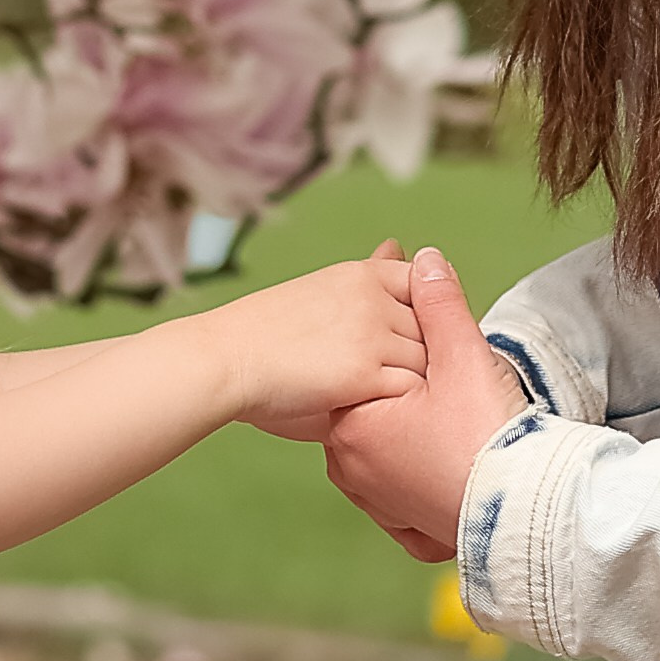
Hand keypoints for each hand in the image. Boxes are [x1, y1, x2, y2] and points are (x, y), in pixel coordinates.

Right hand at [208, 250, 424, 436]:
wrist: (225, 360)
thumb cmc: (264, 334)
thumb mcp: (322, 290)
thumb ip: (368, 281)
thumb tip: (397, 246)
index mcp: (360, 275)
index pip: (425, 285)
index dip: (426, 318)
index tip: (411, 340)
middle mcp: (372, 297)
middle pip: (434, 327)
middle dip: (427, 354)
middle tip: (406, 380)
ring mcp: (371, 334)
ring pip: (427, 361)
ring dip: (416, 383)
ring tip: (398, 401)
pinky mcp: (365, 374)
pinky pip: (410, 390)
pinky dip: (402, 406)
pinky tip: (383, 414)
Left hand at [321, 248, 529, 561]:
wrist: (528, 513)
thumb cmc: (490, 440)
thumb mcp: (463, 357)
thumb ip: (439, 305)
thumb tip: (425, 260)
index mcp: (353, 426)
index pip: (362, 367)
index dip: (393, 344)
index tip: (421, 341)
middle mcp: (353, 469)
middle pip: (377, 409)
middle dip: (406, 390)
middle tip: (451, 384)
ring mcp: (380, 503)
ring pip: (390, 451)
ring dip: (414, 433)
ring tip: (458, 420)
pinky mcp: (411, 528)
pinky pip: (408, 492)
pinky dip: (424, 475)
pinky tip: (448, 461)